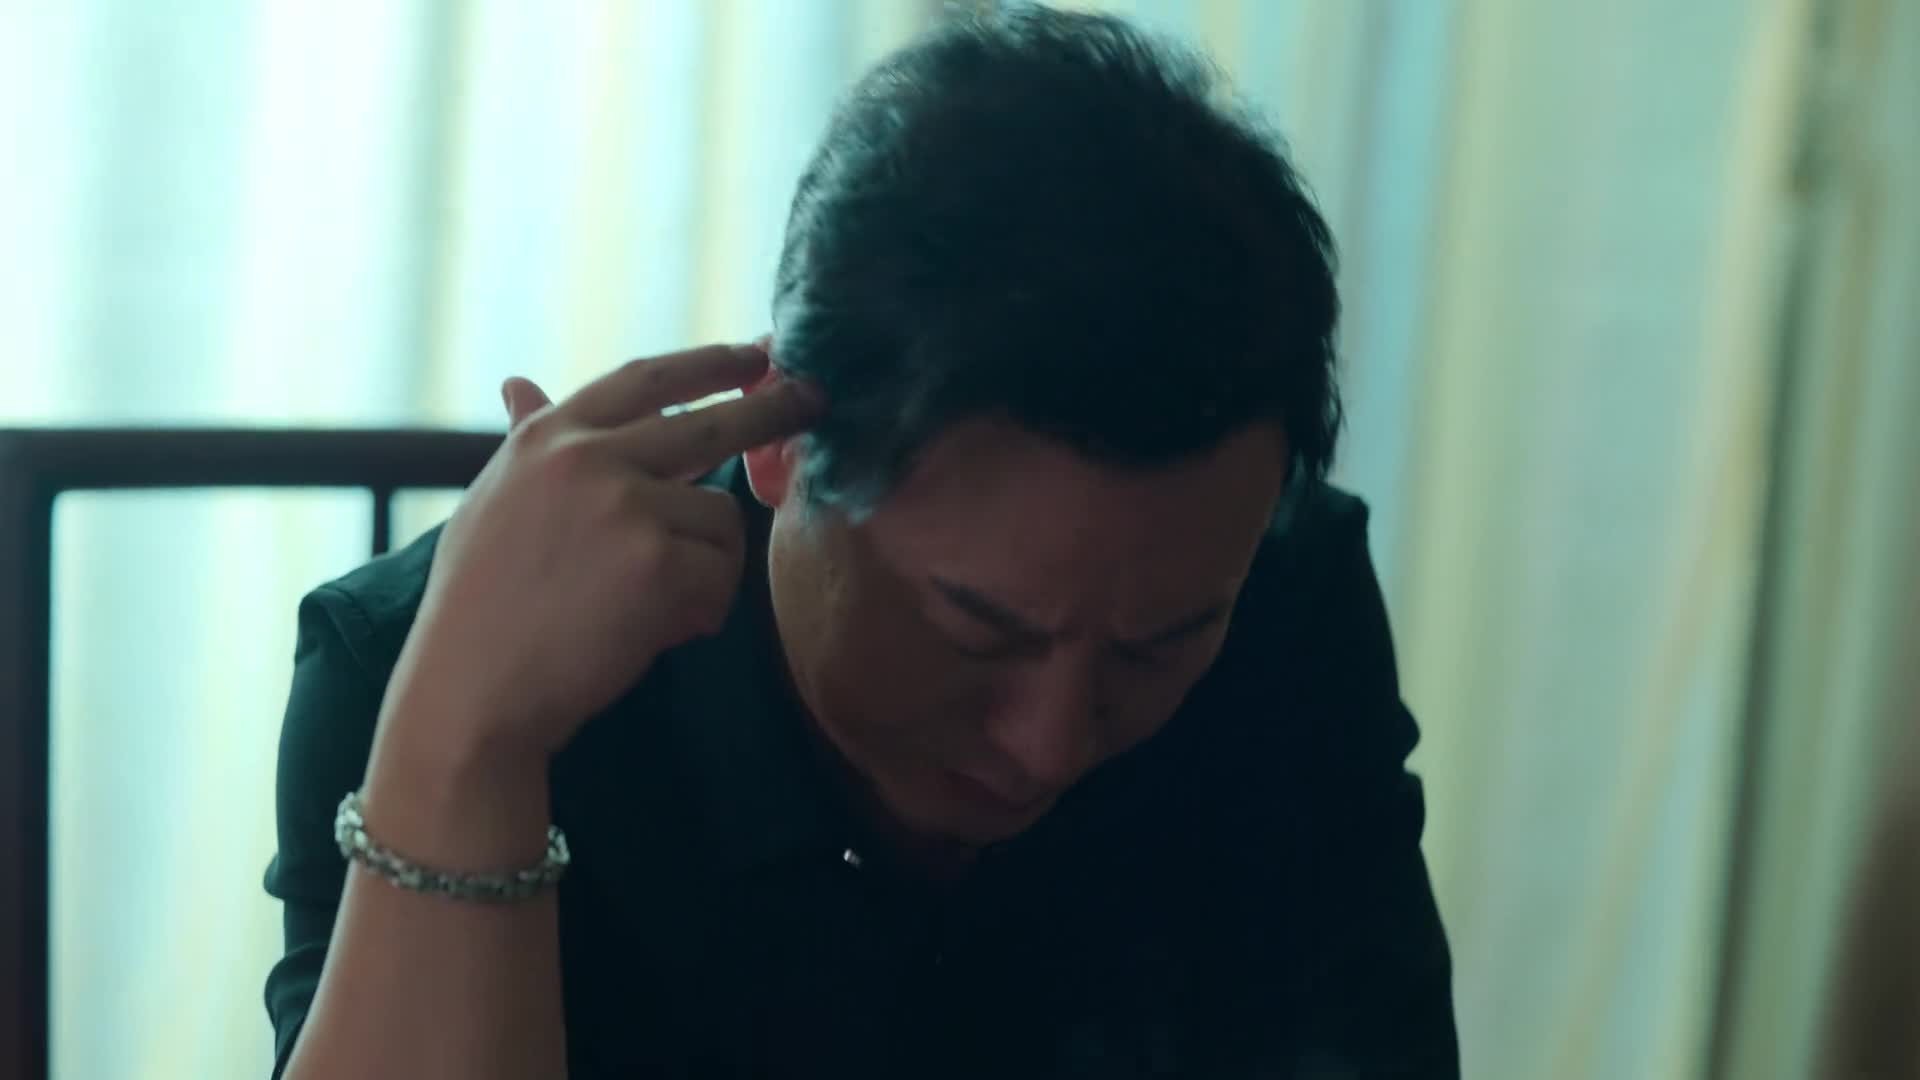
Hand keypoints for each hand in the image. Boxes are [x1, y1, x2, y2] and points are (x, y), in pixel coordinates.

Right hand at [385, 342, 824, 762]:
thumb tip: (518, 383)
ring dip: (705, 567)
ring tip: (649, 608)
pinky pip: (722, 573)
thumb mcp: (498, 500)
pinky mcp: (656, 560)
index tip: (754, 353)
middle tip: (814, 400)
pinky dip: (703, 609)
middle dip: (770, 409)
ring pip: (720, 516)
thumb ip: (530, 442)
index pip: (645, 379)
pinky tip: (656, 632)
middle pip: (709, 422)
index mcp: (548, 438)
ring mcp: (623, 504)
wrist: (470, 692)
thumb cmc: (481, 608)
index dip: (707, 363)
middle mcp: (586, 457)